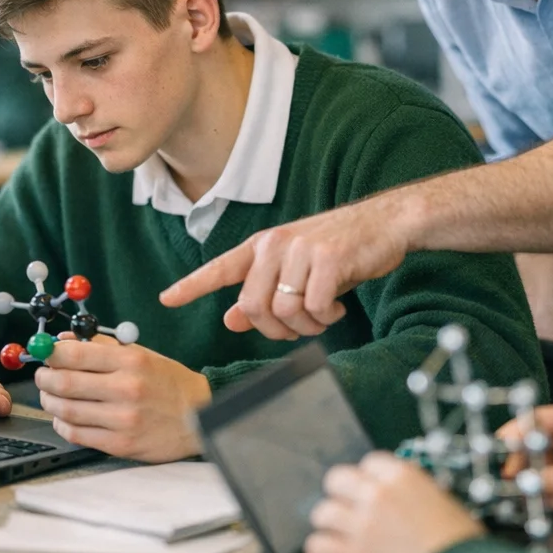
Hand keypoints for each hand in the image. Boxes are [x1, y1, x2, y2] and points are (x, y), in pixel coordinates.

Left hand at [34, 337, 210, 461]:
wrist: (201, 416)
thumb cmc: (169, 383)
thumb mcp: (141, 354)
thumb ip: (102, 345)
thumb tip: (64, 340)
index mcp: (131, 361)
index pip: (75, 354)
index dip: (50, 353)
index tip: (44, 353)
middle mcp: (126, 389)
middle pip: (65, 383)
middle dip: (44, 378)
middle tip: (42, 376)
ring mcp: (123, 419)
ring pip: (66, 410)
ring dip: (49, 401)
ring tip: (51, 396)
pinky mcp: (121, 444)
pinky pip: (77, 434)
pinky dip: (62, 424)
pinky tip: (63, 418)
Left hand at [159, 194, 412, 339]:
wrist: (386, 223)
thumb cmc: (341, 250)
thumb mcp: (297, 272)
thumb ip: (264, 294)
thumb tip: (232, 319)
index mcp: (264, 245)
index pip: (220, 267)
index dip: (192, 285)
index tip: (166, 298)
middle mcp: (276, 244)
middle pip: (252, 305)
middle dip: (274, 329)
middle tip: (298, 327)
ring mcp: (301, 249)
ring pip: (283, 310)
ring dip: (305, 326)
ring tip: (323, 315)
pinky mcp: (328, 258)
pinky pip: (315, 307)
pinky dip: (326, 317)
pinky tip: (337, 306)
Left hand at [305, 452, 483, 552]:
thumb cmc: (462, 546)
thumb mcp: (444, 504)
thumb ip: (415, 496)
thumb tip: (403, 499)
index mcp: (403, 477)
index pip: (369, 462)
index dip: (368, 478)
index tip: (370, 490)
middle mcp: (377, 495)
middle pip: (337, 479)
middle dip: (340, 493)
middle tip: (348, 509)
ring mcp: (362, 525)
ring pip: (322, 512)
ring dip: (329, 523)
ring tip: (338, 534)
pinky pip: (317, 546)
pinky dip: (321, 550)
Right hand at [502, 402, 552, 519]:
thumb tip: (536, 483)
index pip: (540, 418)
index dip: (516, 434)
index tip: (498, 455)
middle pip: (535, 440)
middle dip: (520, 462)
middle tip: (510, 487)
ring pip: (542, 462)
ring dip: (533, 480)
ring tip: (530, 502)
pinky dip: (547, 491)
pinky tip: (549, 505)